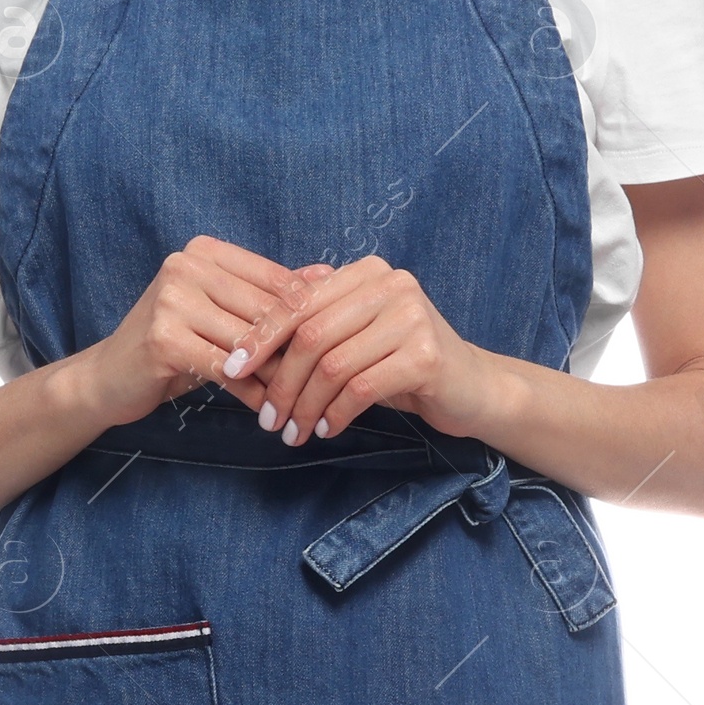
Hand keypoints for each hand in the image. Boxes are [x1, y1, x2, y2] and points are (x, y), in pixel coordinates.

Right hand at [85, 238, 335, 428]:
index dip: (308, 314)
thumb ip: (266, 292)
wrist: (110, 376)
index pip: (274, 279)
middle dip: (295, 349)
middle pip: (264, 310)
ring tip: (301, 398)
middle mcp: (185, 266)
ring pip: (248, 342)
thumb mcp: (221, 309)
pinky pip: (226, 369)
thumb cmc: (173, 343)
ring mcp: (171, 301)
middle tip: (326, 378)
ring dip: (277, 376)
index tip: (335, 343)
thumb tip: (328, 276)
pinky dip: (251, 392)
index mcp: (204, 251)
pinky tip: (268, 409)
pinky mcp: (164, 339)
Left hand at [225, 254, 490, 446]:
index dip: (260, 337)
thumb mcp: (356, 336)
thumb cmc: (403, 364)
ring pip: (333, 366)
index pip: (298, 301)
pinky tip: (326, 430)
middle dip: (282, 382)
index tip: (232, 370)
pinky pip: (362, 388)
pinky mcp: (426, 354)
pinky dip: (336, 414)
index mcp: (366, 272)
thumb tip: (244, 338)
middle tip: (268, 419)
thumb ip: (315, 324)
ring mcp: (412, 316)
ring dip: (306, 406)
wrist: (471, 389)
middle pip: (311, 335)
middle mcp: (391, 284)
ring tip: (293, 432)